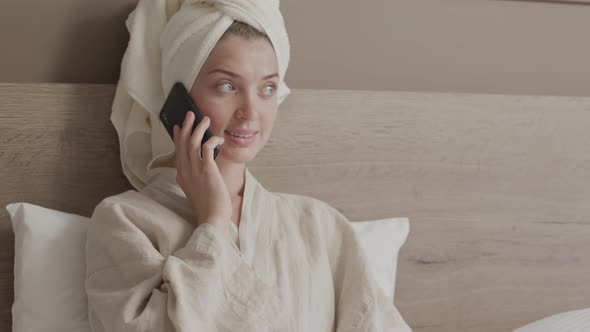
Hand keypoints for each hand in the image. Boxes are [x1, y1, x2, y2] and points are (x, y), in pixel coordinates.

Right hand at [173, 112, 231, 234]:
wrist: (211, 218)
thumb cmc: (208, 206)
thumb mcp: (196, 189)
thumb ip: (196, 176)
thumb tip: (204, 163)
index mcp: (181, 175)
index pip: (177, 151)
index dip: (177, 137)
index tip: (177, 126)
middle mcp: (185, 171)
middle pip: (182, 143)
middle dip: (186, 126)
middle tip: (190, 114)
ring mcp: (195, 170)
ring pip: (192, 142)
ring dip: (198, 128)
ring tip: (205, 119)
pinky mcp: (207, 171)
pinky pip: (206, 148)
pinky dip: (212, 140)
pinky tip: (218, 139)